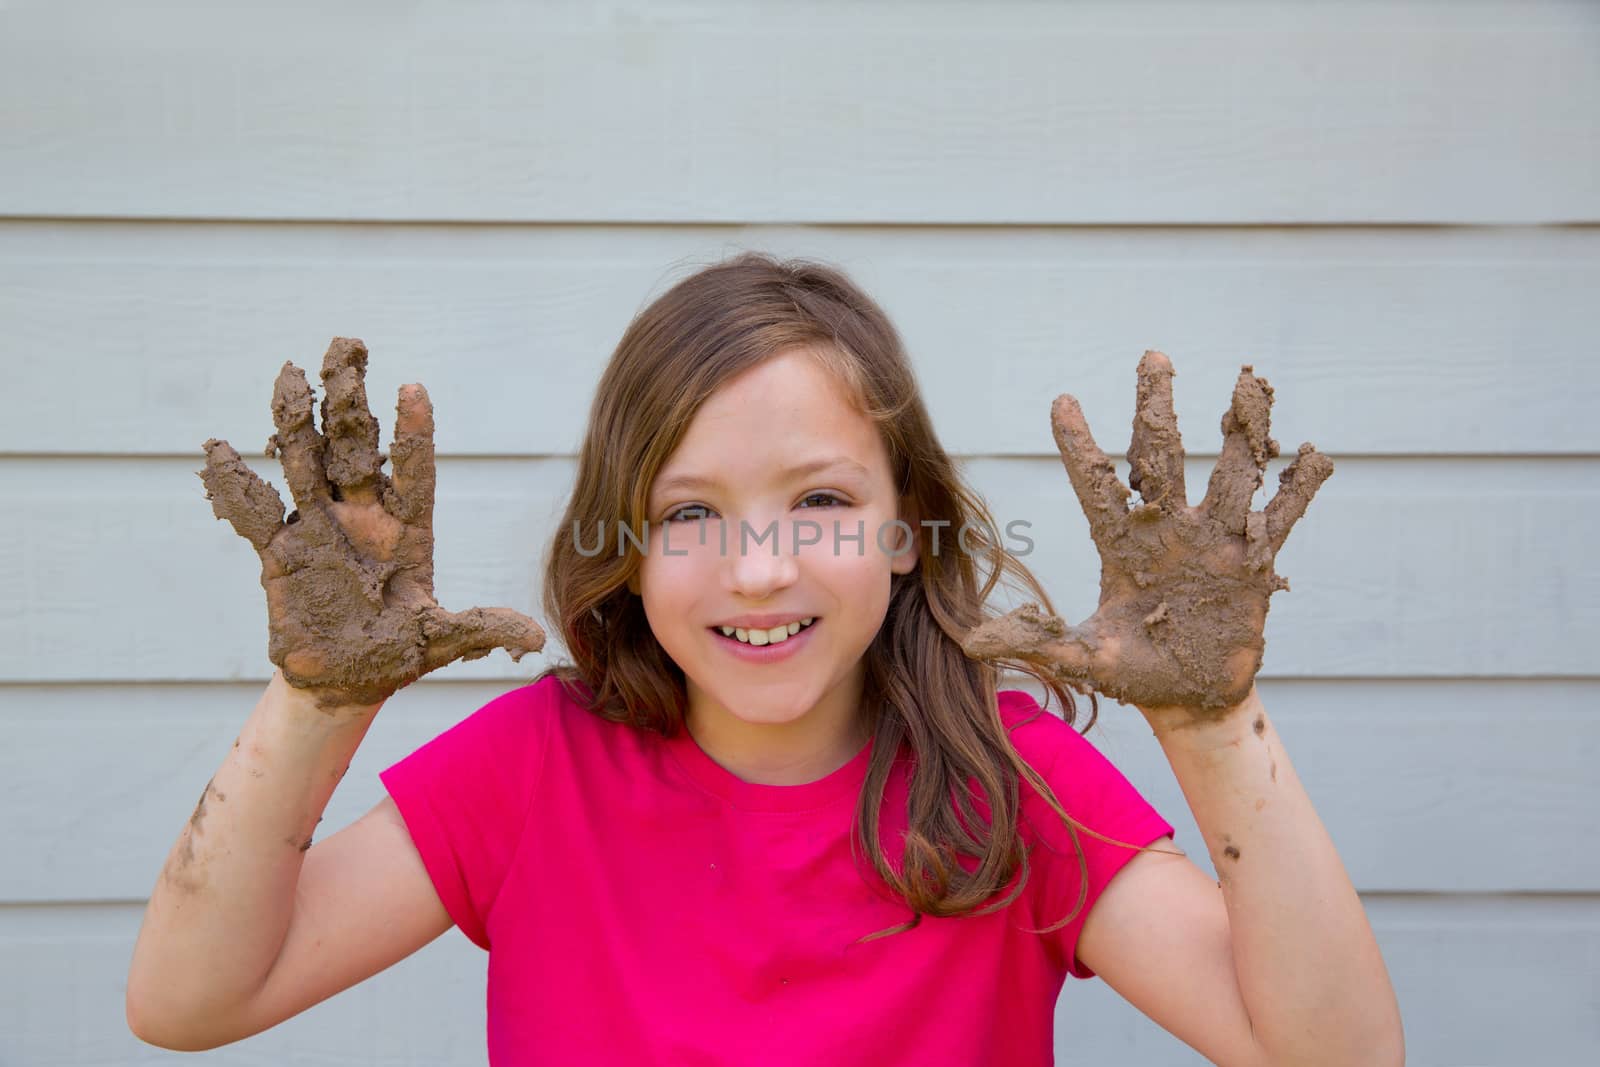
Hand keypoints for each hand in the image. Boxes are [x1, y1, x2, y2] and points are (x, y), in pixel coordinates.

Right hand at [198, 337, 544, 709]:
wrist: (344, 681)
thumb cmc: (398, 654)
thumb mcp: (441, 641)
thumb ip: (481, 629)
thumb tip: (534, 638)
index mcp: (408, 530)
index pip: (414, 470)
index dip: (413, 431)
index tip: (413, 387)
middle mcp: (363, 517)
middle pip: (356, 447)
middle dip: (350, 400)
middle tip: (347, 347)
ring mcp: (320, 528)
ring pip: (307, 461)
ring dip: (298, 420)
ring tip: (290, 373)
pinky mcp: (280, 551)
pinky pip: (255, 512)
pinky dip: (234, 484)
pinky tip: (215, 449)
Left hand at [961, 350, 1331, 721]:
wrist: (1190, 700)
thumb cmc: (1134, 675)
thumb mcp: (1084, 658)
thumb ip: (1035, 641)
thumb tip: (969, 641)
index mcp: (1121, 544)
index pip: (1096, 485)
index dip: (1080, 446)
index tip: (1062, 400)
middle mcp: (1167, 529)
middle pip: (1161, 456)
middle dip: (1157, 407)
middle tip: (1153, 355)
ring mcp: (1213, 541)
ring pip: (1227, 473)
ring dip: (1238, 430)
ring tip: (1247, 384)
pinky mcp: (1253, 564)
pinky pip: (1280, 519)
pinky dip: (1298, 490)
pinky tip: (1316, 457)